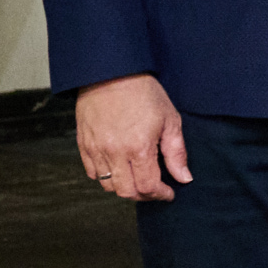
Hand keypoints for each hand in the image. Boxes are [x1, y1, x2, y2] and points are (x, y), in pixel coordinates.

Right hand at [75, 72, 188, 200]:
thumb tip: (184, 178)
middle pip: (126, 192)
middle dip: (144, 195)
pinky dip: (105, 176)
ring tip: (137, 178)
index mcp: (139, 147)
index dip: (161, 195)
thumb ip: (176, 153)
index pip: (148, 187)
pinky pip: (91, 172)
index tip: (169, 193)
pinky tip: (119, 168)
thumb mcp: (170, 120)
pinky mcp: (83, 144)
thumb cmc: (144, 93)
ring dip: (124, 187)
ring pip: (107, 184)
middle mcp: (114, 152)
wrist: (111, 73)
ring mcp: (96, 149)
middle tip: (155, 189)